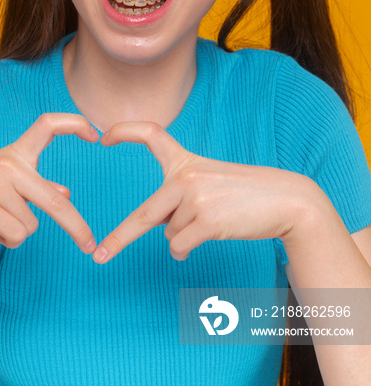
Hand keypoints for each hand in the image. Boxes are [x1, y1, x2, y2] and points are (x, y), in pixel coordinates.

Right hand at [0, 113, 98, 251]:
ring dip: (19, 233)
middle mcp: (8, 164)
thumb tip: (66, 193)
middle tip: (89, 244)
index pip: (48, 124)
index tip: (96, 135)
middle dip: (76, 226)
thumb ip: (35, 185)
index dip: (75, 124)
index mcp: (15, 153)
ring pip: (32, 224)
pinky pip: (17, 234)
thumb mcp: (2, 181)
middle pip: (55, 200)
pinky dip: (10, 241)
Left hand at [93, 121, 316, 262]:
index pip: (151, 134)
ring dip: (186, 236)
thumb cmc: (245, 193)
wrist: (285, 199)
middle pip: (145, 214)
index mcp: (186, 160)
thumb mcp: (210, 182)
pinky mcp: (207, 221)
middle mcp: (187, 175)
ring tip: (215, 220)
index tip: (103, 137)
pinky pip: (181, 246)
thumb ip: (181, 197)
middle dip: (120, 238)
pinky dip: (187, 250)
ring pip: (170, 233)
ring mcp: (196, 198)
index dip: (124, 131)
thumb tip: (166, 233)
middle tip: (100, 254)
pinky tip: (209, 236)